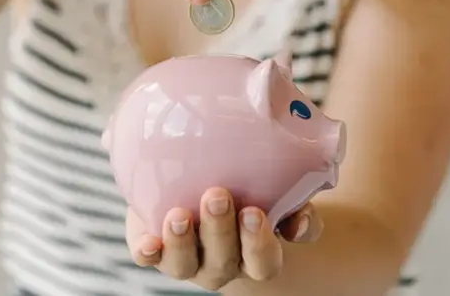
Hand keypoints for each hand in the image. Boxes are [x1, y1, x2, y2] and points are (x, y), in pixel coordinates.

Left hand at [125, 187, 323, 291]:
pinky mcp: (155, 248)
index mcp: (254, 255)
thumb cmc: (246, 187)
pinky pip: (148, 257)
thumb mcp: (273, 189)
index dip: (259, 242)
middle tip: (217, 196)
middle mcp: (222, 264)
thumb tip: (302, 218)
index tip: (254, 212)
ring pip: (184, 264)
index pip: (264, 261)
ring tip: (179, 215)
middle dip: (219, 230)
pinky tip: (147, 244)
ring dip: (182, 241)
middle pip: (223, 261)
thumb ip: (292, 198)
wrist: (198, 184)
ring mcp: (187, 260)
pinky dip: (148, 252)